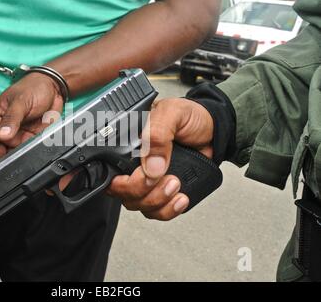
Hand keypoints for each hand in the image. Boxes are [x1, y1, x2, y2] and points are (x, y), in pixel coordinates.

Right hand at [0, 73, 63, 171]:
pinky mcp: (32, 138)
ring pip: (12, 154)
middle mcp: (6, 129)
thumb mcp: (20, 102)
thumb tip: (3, 135)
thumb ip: (11, 119)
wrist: (54, 88)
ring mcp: (19, 135)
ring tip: (8, 175)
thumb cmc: (32, 87)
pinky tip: (25, 167)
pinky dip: (26, 158)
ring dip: (10, 163)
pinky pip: (27, 151)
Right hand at [108, 98, 213, 220]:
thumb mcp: (172, 113)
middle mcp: (132, 164)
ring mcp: (146, 179)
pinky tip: (180, 198)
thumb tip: (150, 166)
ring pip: (138, 205)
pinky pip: (155, 212)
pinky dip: (168, 210)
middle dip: (145, 192)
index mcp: (127, 144)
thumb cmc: (190, 117)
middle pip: (122, 193)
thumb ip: (157, 134)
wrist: (214, 130)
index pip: (111, 171)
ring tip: (177, 184)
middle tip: (168, 179)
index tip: (147, 175)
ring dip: (158, 202)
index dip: (126, 181)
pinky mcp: (161, 191)